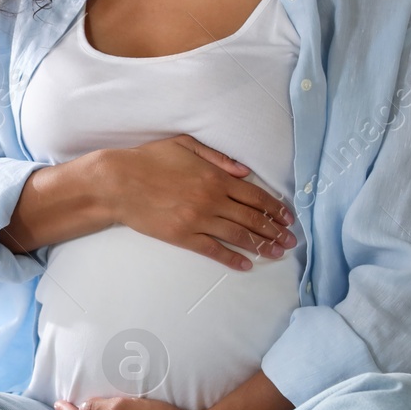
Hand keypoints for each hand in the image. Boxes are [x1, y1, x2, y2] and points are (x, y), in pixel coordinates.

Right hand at [100, 135, 295, 269]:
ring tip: (277, 253)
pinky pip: (214, 250)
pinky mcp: (183, 236)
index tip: (288, 218)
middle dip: (275, 230)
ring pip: (239, 235)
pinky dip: (232, 258)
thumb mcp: (185, 145)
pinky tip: (246, 264)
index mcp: (215, 177)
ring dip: (262, 245)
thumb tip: (245, 172)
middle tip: (291, 241)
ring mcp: (198, 220)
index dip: (275, 208)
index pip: (255, 195)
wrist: (119, 182)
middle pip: (253, 218)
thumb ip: (217, 157)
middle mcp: (212, 200)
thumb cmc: (149, 160)